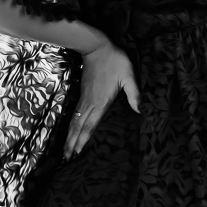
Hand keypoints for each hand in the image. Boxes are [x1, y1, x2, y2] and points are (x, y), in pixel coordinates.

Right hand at [63, 40, 139, 159]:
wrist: (96, 47)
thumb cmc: (115, 61)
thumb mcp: (128, 76)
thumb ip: (134, 94)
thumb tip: (141, 110)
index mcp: (101, 101)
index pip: (91, 125)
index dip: (84, 139)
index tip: (78, 152)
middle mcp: (90, 103)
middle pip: (79, 127)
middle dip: (72, 143)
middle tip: (66, 158)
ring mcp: (84, 98)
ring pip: (75, 121)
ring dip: (69, 136)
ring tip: (65, 150)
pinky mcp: (82, 94)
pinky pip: (75, 114)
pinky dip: (71, 125)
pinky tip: (70, 131)